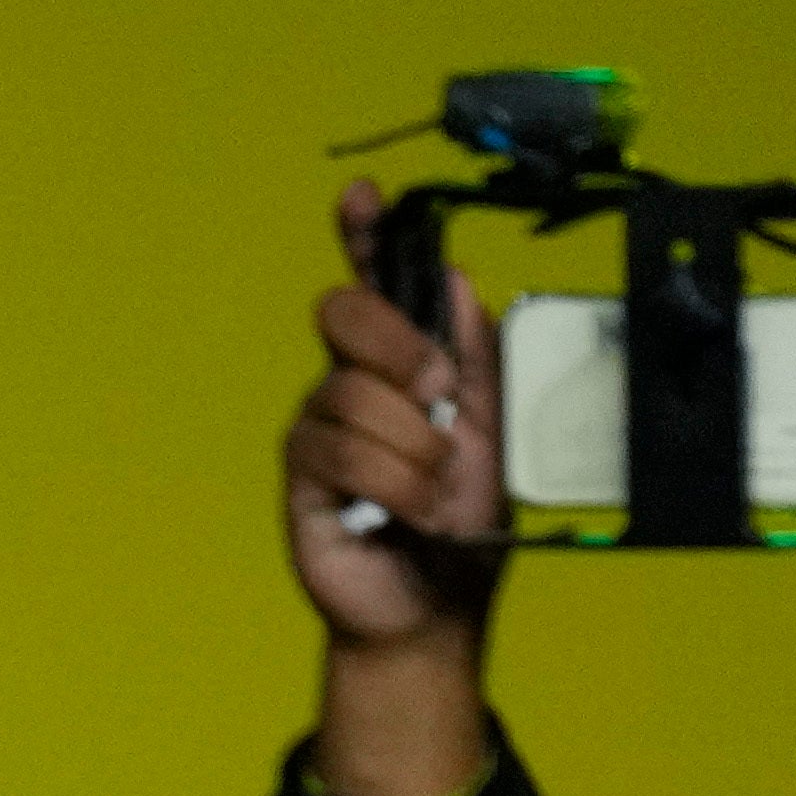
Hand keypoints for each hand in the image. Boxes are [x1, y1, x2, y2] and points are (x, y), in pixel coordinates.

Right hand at [290, 178, 510, 653]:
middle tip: (437, 394)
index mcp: (399, 361)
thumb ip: (474, 353)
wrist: (439, 597)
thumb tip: (452, 280)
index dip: (364, 238)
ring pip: (354, 392)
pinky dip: (391, 481)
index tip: (362, 198)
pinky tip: (407, 512)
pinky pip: (339, 450)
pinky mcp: (301, 477)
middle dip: (399, 346)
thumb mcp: (494, 422)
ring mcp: (319, 428)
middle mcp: (350, 384)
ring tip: (434, 488)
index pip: (375, 285)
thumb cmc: (465, 515)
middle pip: (347, 314)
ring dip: (413, 445)